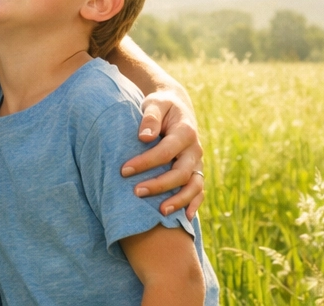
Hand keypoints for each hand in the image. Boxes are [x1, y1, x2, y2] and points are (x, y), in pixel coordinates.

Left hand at [121, 89, 204, 218]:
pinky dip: (194, 204)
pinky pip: (199, 190)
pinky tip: (184, 218)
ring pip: (194, 186)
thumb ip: (150, 117)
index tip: (124, 170)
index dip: (145, 162)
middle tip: (136, 192)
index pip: (166, 151)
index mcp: (185, 131)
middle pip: (181, 172)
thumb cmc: (161, 105)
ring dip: (178, 200)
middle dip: (159, 185)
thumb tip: (143, 137)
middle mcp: (194, 149)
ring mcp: (197, 162)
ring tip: (161, 213)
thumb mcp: (155, 103)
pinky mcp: (196, 170)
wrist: (176, 105)